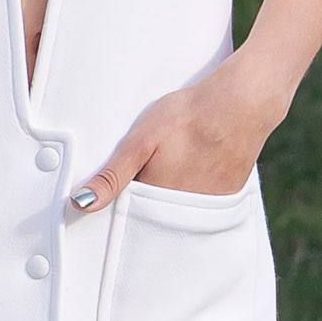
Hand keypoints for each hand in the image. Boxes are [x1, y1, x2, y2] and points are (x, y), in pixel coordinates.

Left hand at [72, 57, 281, 212]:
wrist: (241, 103)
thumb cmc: (187, 116)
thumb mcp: (139, 141)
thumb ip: (111, 176)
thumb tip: (80, 205)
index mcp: (155, 200)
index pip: (127, 216)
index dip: (120, 203)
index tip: (118, 190)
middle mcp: (182, 212)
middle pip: (153, 217)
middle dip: (144, 203)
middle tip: (153, 167)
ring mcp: (208, 206)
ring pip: (177, 211)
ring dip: (169, 198)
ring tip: (173, 166)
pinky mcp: (226, 196)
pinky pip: (201, 205)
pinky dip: (193, 193)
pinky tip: (194, 169)